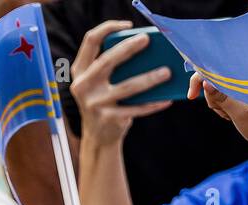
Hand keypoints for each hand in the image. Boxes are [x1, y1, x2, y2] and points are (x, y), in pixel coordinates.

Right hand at [70, 21, 172, 148]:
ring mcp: (94, 104)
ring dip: (148, 79)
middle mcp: (83, 86)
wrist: (98, 136)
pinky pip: (134, 109)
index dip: (108, 28)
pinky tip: (165, 99)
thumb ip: (112, 65)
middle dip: (127, 48)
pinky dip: (152, 104)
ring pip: (126, 87)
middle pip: (106, 61)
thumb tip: (146, 49)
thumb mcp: (100, 82)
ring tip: (166, 72)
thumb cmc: (105, 100)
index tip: (128, 25)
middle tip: (146, 39)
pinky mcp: (108, 119)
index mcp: (80, 72)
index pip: (90, 41)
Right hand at [190, 71, 247, 143]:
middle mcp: (244, 76)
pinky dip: (222, 105)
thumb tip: (205, 83)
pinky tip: (231, 113)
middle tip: (226, 114)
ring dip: (218, 104)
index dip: (199, 78)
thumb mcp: (240, 114)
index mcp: (246, 77)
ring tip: (231, 115)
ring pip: (215, 89)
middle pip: (213, 80)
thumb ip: (222, 99)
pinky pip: (222, 94)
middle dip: (212, 98)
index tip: (191, 97)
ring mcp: (241, 83)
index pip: (215, 69)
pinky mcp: (240, 89)